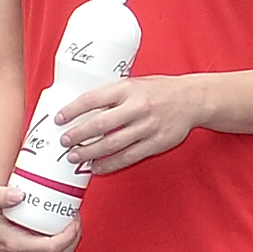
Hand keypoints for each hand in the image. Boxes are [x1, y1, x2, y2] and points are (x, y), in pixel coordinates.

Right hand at [0, 180, 77, 251]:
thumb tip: (18, 195)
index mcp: (12, 247)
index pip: (52, 248)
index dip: (70, 234)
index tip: (74, 216)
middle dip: (73, 237)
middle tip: (75, 217)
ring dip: (68, 243)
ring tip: (70, 222)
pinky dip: (58, 247)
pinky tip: (59, 231)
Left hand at [56, 75, 198, 176]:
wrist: (192, 99)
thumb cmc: (160, 90)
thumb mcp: (134, 83)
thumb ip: (113, 95)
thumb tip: (82, 108)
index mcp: (128, 89)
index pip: (93, 99)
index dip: (73, 110)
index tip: (60, 118)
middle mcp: (137, 107)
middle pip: (100, 125)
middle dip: (78, 135)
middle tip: (65, 142)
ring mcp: (147, 127)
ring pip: (112, 144)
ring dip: (90, 153)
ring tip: (76, 157)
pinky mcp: (156, 143)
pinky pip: (128, 157)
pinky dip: (110, 164)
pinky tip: (97, 167)